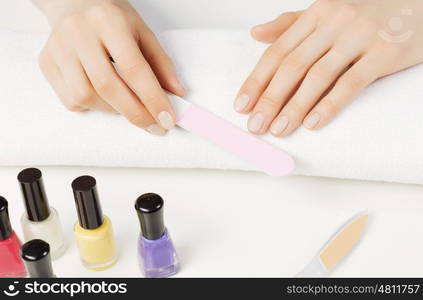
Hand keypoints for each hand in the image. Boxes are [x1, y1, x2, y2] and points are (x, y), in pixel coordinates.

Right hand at [34, 0, 184, 134]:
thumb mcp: (142, 33)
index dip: (153, 98)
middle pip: (108, 86)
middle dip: (135, 113)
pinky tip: (104, 97)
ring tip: (129, 106)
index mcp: (108, 21)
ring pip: (86, 97)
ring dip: (114, 111)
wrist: (75, 4)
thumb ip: (161, 64)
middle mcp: (79, 33)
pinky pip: (71, 100)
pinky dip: (93, 107)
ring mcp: (58, 48)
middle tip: (154, 125)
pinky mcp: (46, 63)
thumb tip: (177, 93)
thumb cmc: (112, 19)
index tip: (167, 119)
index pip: (134, 68)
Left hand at [235, 0, 422, 136]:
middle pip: (292, 66)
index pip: (277, 51)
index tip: (242, 105)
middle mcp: (334, 22)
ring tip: (278, 129)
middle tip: (255, 125)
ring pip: (318, 76)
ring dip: (294, 107)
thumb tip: (256, 34)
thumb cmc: (367, 13)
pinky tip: (313, 123)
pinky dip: (330, 104)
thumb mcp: (326, 13)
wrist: (418, 3)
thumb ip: (290, 24)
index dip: (257, 80)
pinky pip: (351, 82)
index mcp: (316, 14)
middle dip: (269, 99)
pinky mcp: (385, 52)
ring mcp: (360, 36)